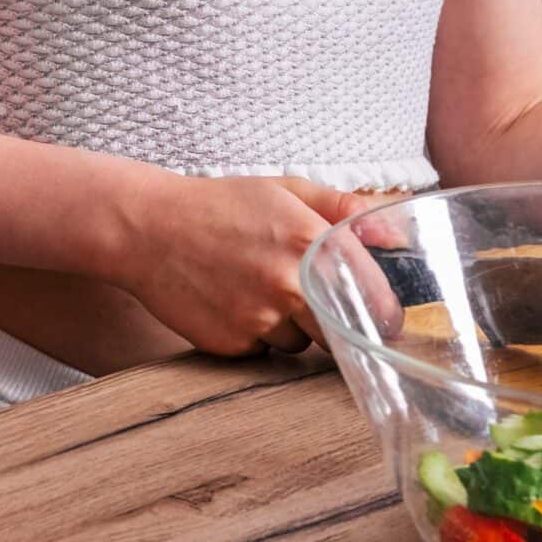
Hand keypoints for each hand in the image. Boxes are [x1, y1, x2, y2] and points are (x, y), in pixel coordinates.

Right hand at [117, 175, 396, 357]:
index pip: (373, 298)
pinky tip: (233, 303)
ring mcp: (259, 317)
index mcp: (310, 241)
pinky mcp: (232, 343)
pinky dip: (255, 335)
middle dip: (334, 322)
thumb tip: (395, 232)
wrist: (146, 228)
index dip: (382, 312)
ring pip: (300, 343)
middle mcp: (288, 283)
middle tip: (314, 302)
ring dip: (291, 327)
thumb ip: (342, 208)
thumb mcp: (284, 190)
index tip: (384, 318)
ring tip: (258, 291)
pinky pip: (262, 351)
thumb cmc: (220, 205)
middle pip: (340, 331)